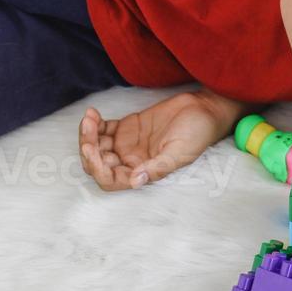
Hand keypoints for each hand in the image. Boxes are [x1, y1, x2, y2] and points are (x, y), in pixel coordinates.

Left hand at [78, 90, 243, 190]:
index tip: (90, 148)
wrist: (204, 108)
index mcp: (142, 173)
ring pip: (96, 145)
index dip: (97, 167)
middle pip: (98, 163)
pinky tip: (93, 113)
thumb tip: (135, 182)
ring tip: (90, 117)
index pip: (110, 179)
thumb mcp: (180, 153)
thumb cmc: (197, 133)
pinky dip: (94, 123)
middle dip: (87, 147)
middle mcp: (131, 162)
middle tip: (88, 127)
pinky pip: (102, 129)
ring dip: (87, 133)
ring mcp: (126, 145)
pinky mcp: (126, 128)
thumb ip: (158, 168)